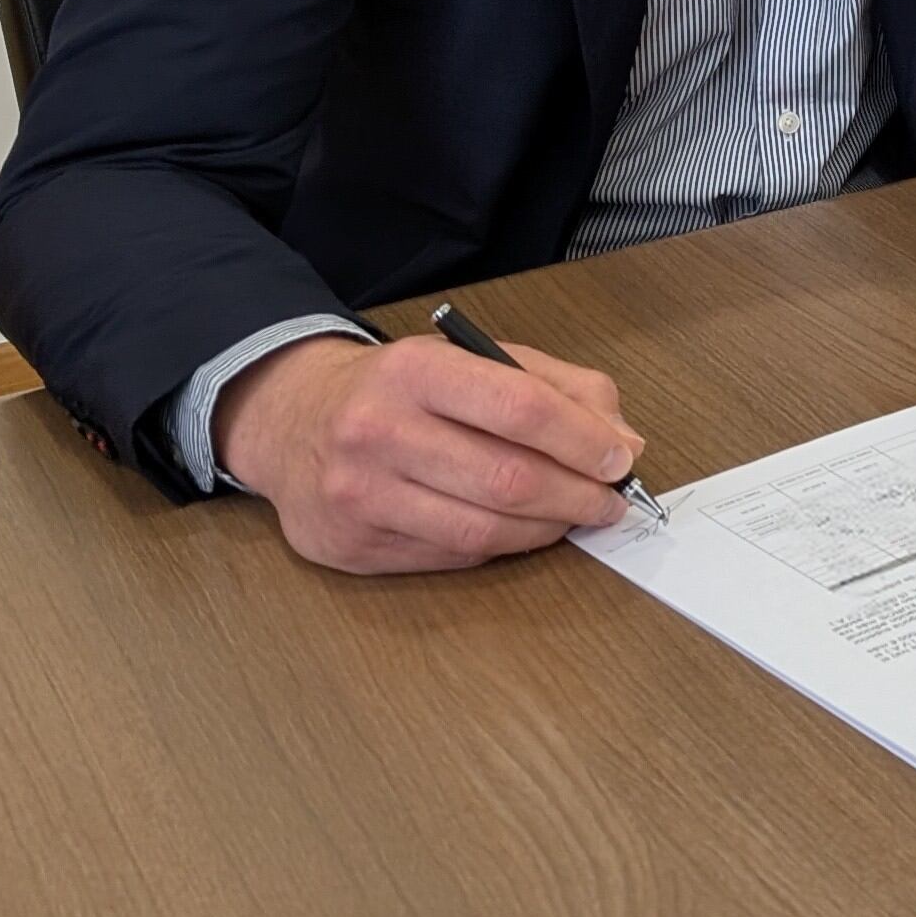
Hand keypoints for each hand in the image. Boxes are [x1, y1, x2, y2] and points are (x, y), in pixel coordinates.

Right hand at [217, 332, 635, 574]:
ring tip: (573, 518)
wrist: (291, 419)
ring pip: (482, 530)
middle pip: (506, 478)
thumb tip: (624, 442)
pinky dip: (499, 547)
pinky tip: (517, 530)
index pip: (521, 408)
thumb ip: (558, 389)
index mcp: (416, 371)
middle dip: (577, 495)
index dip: (583, 440)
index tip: (621, 459)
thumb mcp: (476, 360)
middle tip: (610, 502)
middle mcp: (377, 430)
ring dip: (545, 530)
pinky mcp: (350, 546)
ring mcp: (358, 494)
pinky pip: (450, 556)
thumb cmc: (400, 390)